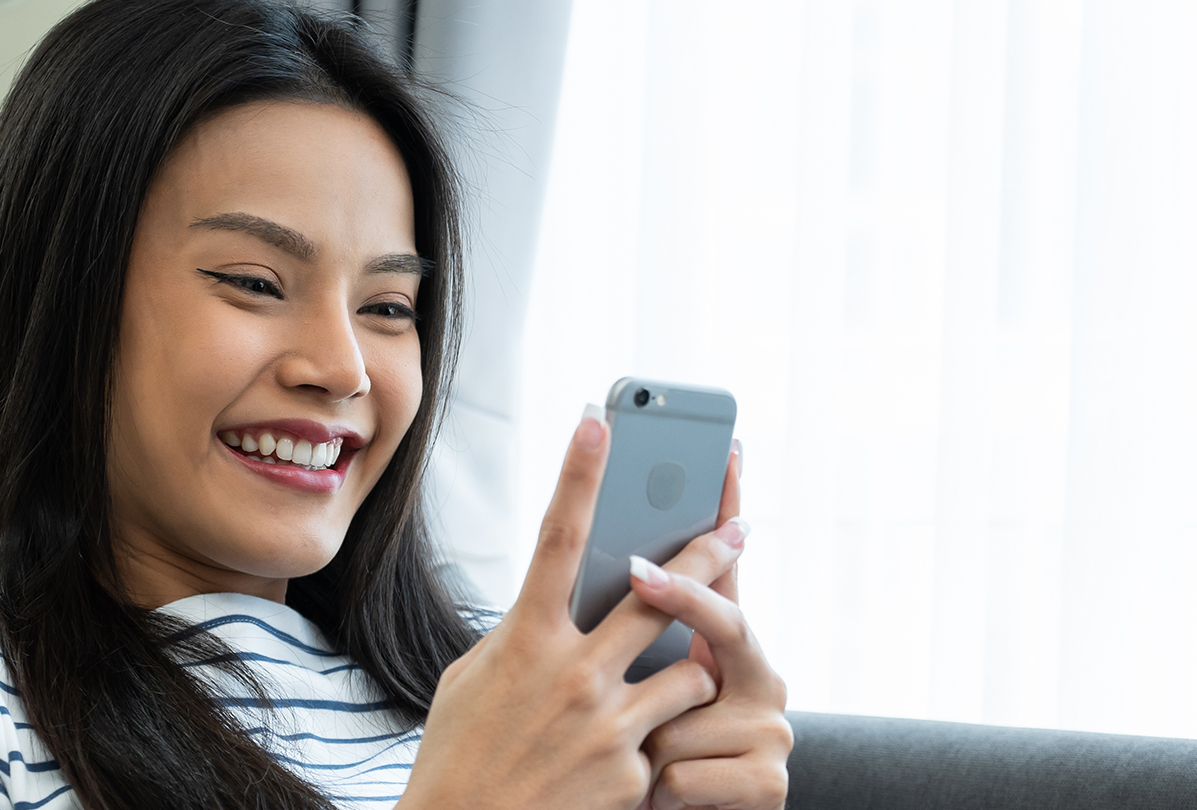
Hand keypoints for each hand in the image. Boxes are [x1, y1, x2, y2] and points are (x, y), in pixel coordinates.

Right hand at [398, 410, 745, 809]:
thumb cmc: (459, 755)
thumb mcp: (474, 681)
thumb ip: (521, 638)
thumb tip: (552, 608)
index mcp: (523, 639)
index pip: (556, 537)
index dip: (578, 474)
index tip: (597, 422)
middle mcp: (571, 671)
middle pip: (658, 595)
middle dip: (705, 555)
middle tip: (738, 526)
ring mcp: (607, 722)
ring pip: (688, 670)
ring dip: (692, 668)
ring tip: (686, 676)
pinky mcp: (632, 770)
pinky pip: (671, 733)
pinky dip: (661, 735)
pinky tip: (633, 755)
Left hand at [630, 442, 791, 809]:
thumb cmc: (638, 759)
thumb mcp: (631, 693)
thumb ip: (633, 641)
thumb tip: (619, 565)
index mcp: (728, 649)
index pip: (729, 569)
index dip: (728, 511)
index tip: (725, 458)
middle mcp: (761, 679)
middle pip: (724, 620)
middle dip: (680, 594)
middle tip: (636, 569)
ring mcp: (771, 730)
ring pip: (683, 712)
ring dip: (640, 744)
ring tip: (632, 764)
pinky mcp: (770, 783)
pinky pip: (683, 772)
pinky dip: (657, 794)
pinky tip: (659, 800)